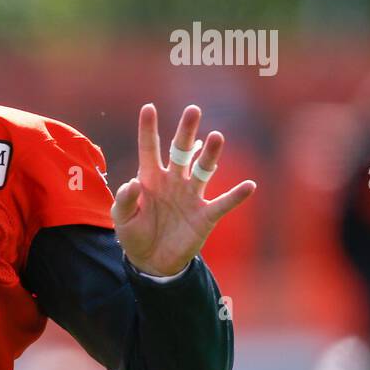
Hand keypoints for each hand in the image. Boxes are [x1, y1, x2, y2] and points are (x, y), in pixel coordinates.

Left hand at [111, 103, 255, 276]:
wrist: (151, 261)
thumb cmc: (134, 233)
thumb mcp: (121, 218)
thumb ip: (124, 199)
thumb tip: (134, 182)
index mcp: (150, 178)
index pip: (149, 148)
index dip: (148, 129)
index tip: (148, 107)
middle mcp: (173, 181)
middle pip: (181, 151)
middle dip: (186, 131)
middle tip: (192, 110)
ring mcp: (191, 196)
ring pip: (203, 170)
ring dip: (210, 155)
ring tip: (216, 137)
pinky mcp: (204, 215)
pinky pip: (223, 203)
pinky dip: (236, 196)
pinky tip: (249, 185)